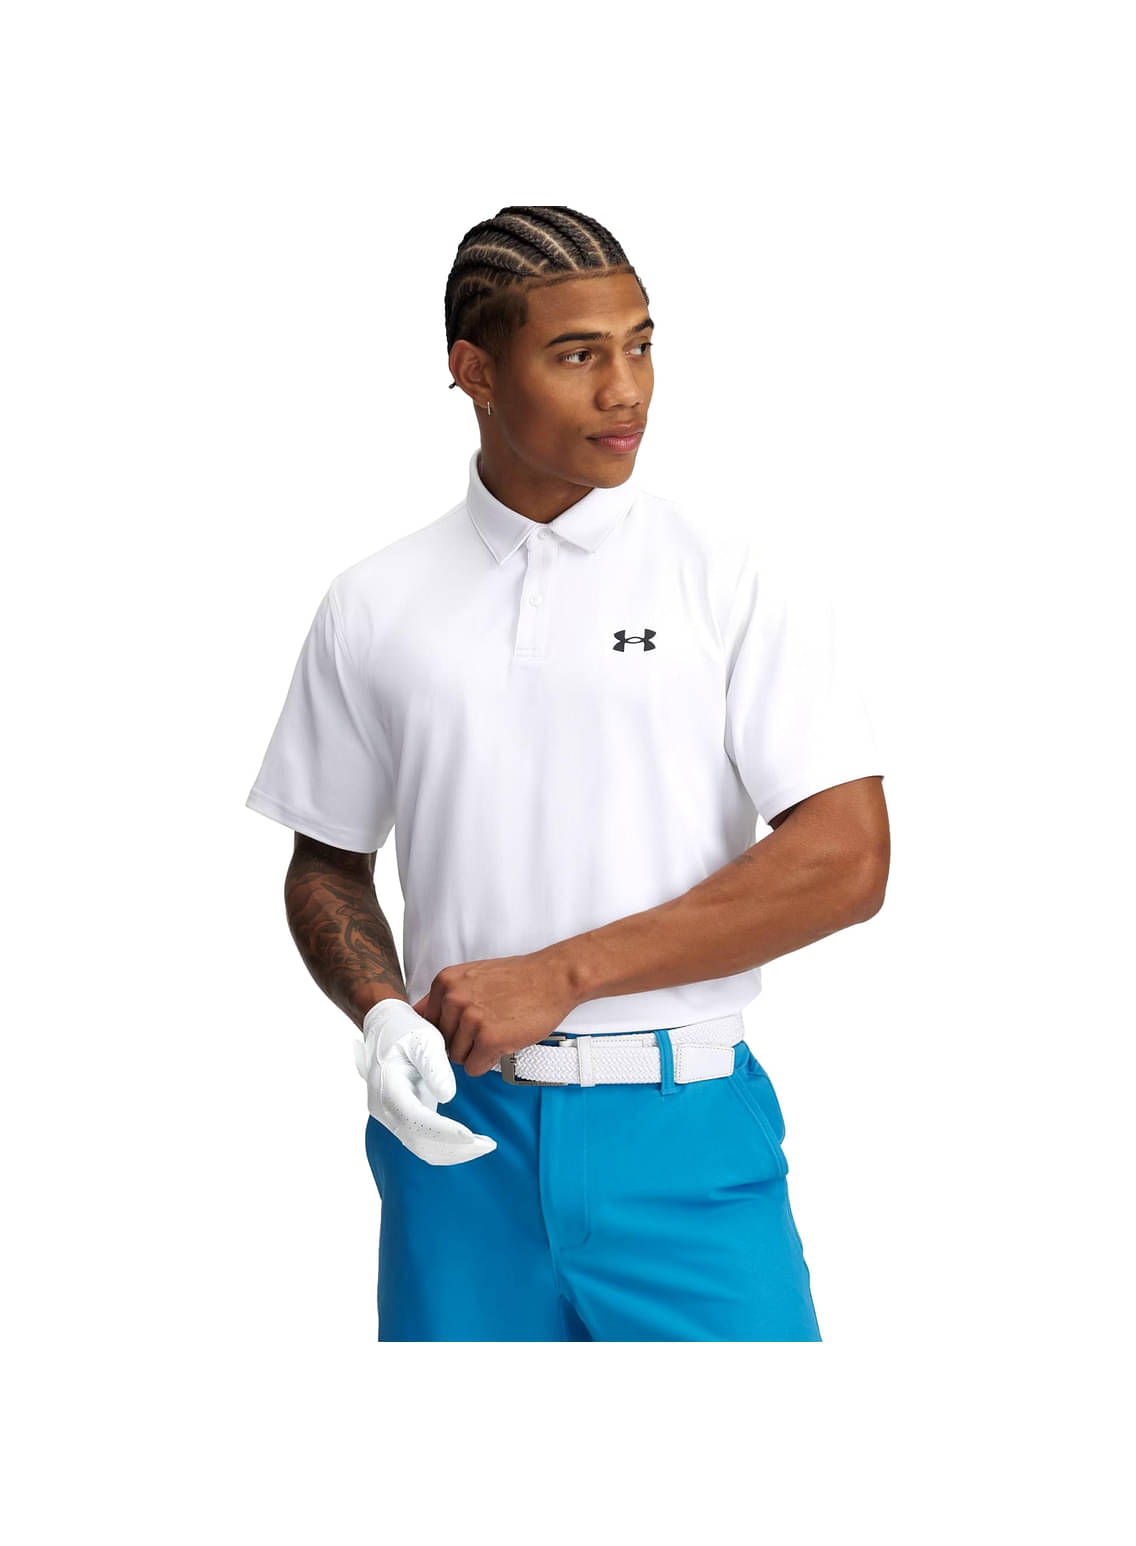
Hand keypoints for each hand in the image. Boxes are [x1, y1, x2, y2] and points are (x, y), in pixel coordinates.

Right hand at [354, 999, 496, 1164]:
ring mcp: (392, 1116)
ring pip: (421, 1147)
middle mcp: (385, 1108)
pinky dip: (447, 1147)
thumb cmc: (405, 1029)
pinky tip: (471, 1143)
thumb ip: (434, 1065)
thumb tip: (447, 1096)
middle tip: (488, 1145)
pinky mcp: (404, 1118)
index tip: (470, 1136)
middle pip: (418, 1141)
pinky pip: (424, 1142)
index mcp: (387, 1086)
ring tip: (485, 1145)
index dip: (442, 1131)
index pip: (414, 1120)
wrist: (385, 1029)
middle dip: (454, 1148)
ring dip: (453, 1152)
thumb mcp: (422, 1038)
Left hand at [412, 946, 580, 1077]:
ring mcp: (470, 1018)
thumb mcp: (472, 976)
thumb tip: (415, 1017)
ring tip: (500, 1029)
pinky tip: (505, 1041)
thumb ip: (444, 996)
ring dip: (478, 1052)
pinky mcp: (489, 1038)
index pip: (427, 1024)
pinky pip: (474, 1068)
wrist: (553, 977)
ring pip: (457, 1058)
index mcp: (444, 982)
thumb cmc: (517, 979)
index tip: (466, 1026)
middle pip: (442, 1043)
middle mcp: (452, 998)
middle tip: (491, 1024)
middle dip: (464, 1041)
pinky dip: (489, 1061)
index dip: (450, 1029)